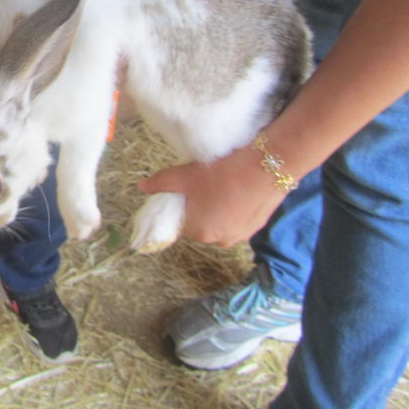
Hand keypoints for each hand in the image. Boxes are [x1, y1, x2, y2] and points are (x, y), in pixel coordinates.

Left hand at [138, 145, 287, 246]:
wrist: (266, 167)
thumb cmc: (221, 173)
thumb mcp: (185, 175)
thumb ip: (160, 183)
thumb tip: (142, 187)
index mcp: (199, 232)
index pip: (180, 225)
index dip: (180, 207)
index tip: (184, 192)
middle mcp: (219, 241)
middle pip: (199, 225)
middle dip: (197, 208)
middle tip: (202, 185)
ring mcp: (240, 236)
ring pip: (219, 223)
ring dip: (215, 210)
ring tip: (220, 186)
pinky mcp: (256, 227)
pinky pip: (236, 220)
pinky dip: (232, 209)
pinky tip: (235, 191)